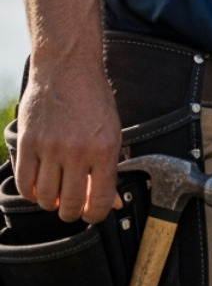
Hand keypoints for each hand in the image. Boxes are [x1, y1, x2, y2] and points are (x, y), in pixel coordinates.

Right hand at [14, 65, 122, 223]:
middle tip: (74, 207)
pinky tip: (40, 186)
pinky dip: (31, 191)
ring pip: (45, 197)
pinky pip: (24, 182)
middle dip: (73, 213)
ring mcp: (49, 148)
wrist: (67, 69)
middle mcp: (77, 151)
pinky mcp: (27, 143)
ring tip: (57, 195)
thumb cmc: (93, 100)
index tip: (94, 215)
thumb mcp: (112, 132)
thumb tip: (110, 202)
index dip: (96, 215)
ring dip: (51, 203)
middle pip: (70, 204)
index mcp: (104, 150)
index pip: (100, 199)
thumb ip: (110, 168)